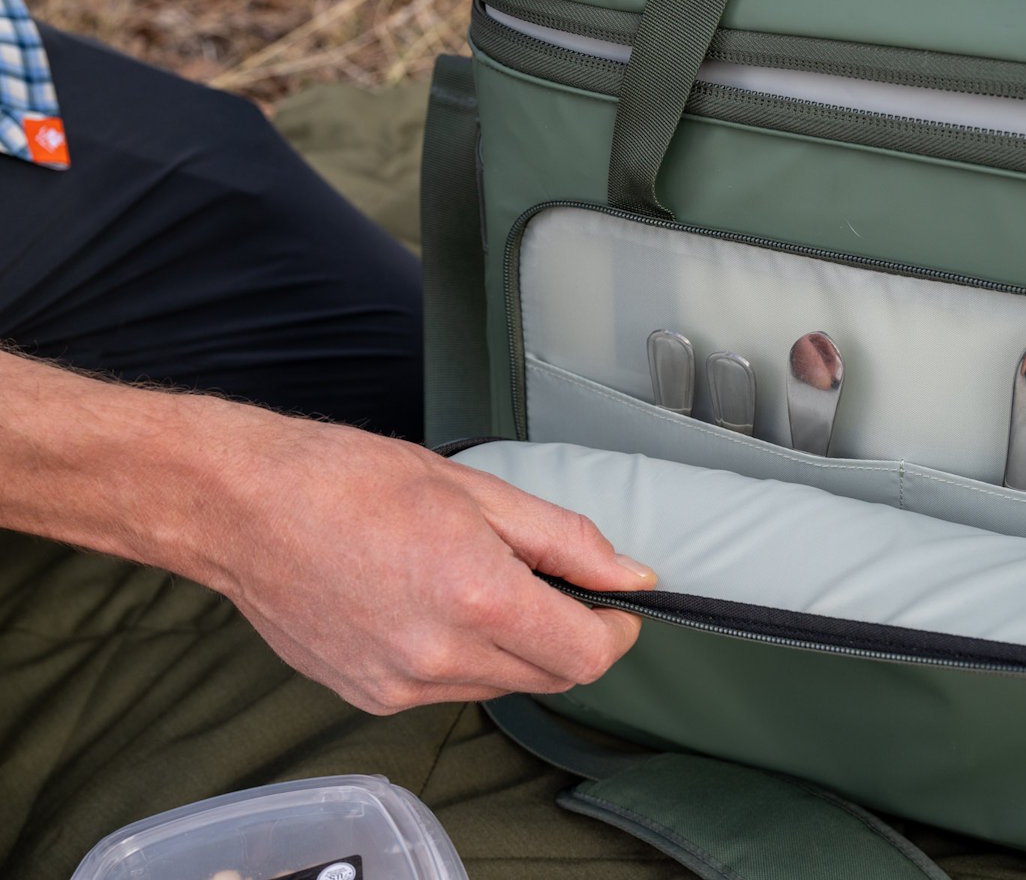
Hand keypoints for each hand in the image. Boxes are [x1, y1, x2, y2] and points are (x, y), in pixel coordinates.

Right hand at [195, 408, 656, 713]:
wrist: (243, 507)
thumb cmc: (349, 480)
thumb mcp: (477, 490)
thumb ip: (565, 541)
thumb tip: (629, 576)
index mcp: (477, 596)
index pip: (586, 655)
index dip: (616, 632)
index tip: (616, 606)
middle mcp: (441, 655)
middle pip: (550, 677)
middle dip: (569, 635)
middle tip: (548, 581)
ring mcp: (401, 685)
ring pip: (500, 685)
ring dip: (514, 647)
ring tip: (474, 580)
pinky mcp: (369, 697)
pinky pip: (448, 690)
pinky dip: (463, 656)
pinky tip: (430, 604)